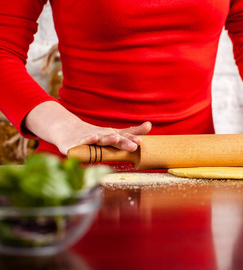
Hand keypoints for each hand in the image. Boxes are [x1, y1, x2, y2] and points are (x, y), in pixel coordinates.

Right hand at [24, 101, 151, 154]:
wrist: (66, 130)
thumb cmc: (95, 135)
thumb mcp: (114, 134)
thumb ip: (132, 132)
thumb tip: (150, 124)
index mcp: (112, 136)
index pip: (124, 136)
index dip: (132, 138)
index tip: (141, 140)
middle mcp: (102, 136)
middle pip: (115, 139)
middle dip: (124, 142)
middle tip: (134, 144)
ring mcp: (89, 139)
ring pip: (100, 140)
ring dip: (108, 139)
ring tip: (115, 139)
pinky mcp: (76, 144)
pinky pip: (83, 142)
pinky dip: (88, 139)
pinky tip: (93, 138)